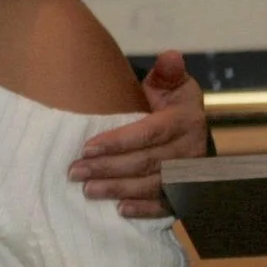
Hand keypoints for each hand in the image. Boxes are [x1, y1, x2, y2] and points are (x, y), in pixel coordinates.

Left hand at [67, 51, 204, 218]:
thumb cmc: (169, 104)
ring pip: (152, 185)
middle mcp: (191, 149)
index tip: (87, 147)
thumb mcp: (170, 85)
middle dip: (108, 168)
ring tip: (87, 190)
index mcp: (185, 120)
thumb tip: (169, 56)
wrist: (190, 130)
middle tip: (75, 172)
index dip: (118, 142)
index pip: (149, 133)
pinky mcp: (186, 193)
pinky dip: (144, 209)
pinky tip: (120, 210)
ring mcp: (190, 174)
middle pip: (146, 162)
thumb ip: (166, 73)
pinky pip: (166, 205)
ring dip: (119, 189)